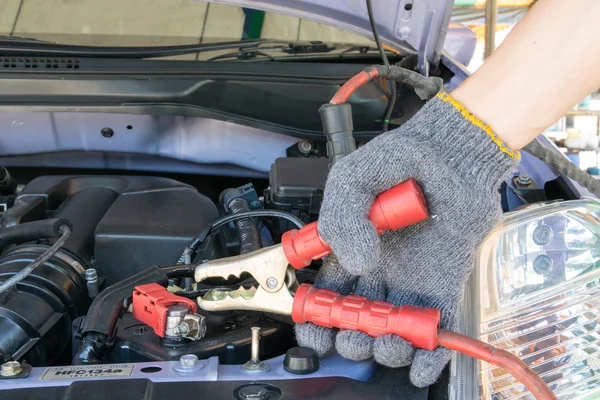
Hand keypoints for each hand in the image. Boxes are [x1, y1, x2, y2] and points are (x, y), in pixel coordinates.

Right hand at [295, 93, 518, 387]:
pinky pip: (436, 323)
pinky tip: (423, 365)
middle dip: (352, 338)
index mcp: (349, 249)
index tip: (315, 335)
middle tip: (354, 336)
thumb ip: (341, 219)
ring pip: (394, 328)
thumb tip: (359, 262)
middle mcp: (379, 269)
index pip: (327, 295)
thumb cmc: (399, 161)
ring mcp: (412, 278)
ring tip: (388, 343)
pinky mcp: (444, 282)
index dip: (317, 319)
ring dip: (388, 348)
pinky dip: (431, 352)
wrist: (450, 154)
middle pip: (359, 319)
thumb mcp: (352, 180)